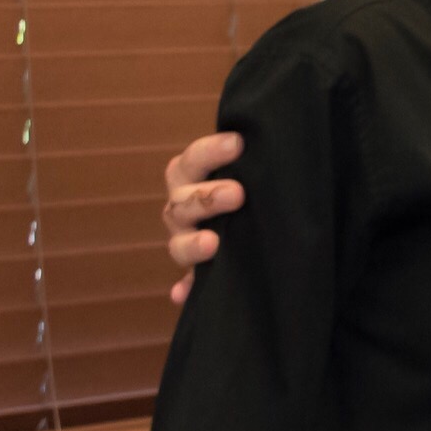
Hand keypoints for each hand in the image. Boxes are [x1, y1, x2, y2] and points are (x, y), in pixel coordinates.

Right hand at [163, 133, 245, 304]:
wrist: (248, 212)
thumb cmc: (249, 182)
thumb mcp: (246, 169)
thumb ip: (250, 159)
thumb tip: (252, 137)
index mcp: (191, 178)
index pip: (192, 161)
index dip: (210, 151)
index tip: (238, 143)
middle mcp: (183, 210)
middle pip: (182, 202)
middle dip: (208, 197)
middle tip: (238, 193)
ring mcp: (186, 241)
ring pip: (179, 243)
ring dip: (193, 244)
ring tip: (212, 243)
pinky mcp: (196, 272)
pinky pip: (186, 284)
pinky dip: (184, 288)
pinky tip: (181, 293)